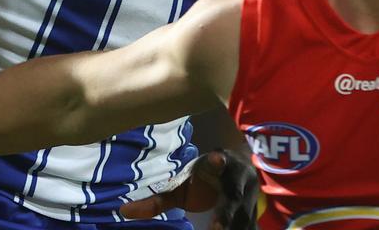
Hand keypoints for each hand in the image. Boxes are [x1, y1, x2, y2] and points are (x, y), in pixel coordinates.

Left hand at [121, 150, 258, 229]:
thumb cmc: (204, 179)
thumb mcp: (182, 186)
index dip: (217, 160)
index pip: (217, 161)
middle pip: (234, 195)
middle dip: (227, 211)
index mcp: (218, 163)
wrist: (238, 170)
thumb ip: (157, 200)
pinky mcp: (256, 212)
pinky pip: (253, 226)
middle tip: (216, 227)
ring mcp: (250, 195)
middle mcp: (238, 177)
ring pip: (247, 214)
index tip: (217, 157)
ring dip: (237, 225)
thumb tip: (122, 211)